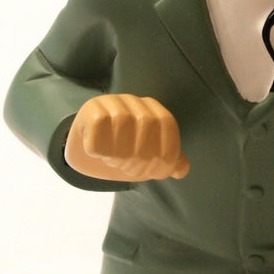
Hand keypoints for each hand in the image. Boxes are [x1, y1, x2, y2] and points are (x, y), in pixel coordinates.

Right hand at [64, 93, 189, 182]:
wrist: (91, 141)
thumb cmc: (124, 148)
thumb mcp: (149, 157)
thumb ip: (168, 162)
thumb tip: (182, 170)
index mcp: (155, 110)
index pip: (169, 125)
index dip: (165, 152)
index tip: (154, 172)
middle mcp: (136, 102)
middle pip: (147, 124)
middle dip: (141, 157)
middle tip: (130, 169)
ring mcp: (113, 101)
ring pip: (123, 122)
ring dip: (118, 152)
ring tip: (113, 161)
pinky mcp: (92, 108)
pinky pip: (98, 124)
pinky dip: (98, 145)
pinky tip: (96, 152)